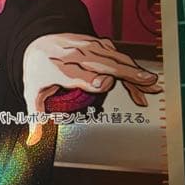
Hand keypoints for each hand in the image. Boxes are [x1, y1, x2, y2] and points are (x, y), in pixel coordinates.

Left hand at [22, 33, 160, 144]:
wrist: (39, 41)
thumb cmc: (39, 70)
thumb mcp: (31, 93)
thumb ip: (35, 118)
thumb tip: (33, 142)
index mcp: (57, 68)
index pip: (76, 74)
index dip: (91, 79)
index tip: (105, 84)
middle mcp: (74, 55)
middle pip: (102, 63)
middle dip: (125, 71)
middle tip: (145, 82)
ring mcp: (87, 47)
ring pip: (114, 58)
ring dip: (135, 71)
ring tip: (152, 85)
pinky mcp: (97, 44)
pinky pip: (117, 56)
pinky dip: (132, 69)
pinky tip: (143, 84)